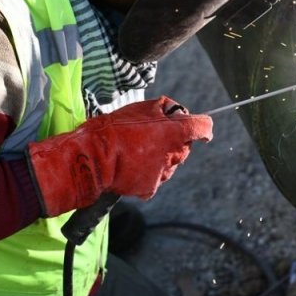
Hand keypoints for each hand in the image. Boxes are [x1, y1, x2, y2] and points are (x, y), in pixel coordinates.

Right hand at [27, 96, 212, 215]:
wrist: (93, 157)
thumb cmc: (114, 129)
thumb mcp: (141, 108)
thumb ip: (165, 109)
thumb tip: (177, 113)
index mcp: (173, 132)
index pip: (202, 127)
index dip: (203, 126)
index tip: (202, 128)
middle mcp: (172, 153)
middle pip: (185, 147)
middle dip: (175, 141)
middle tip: (153, 135)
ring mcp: (162, 172)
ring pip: (171, 164)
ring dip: (161, 157)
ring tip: (138, 150)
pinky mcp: (150, 187)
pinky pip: (156, 178)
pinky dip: (147, 172)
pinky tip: (132, 165)